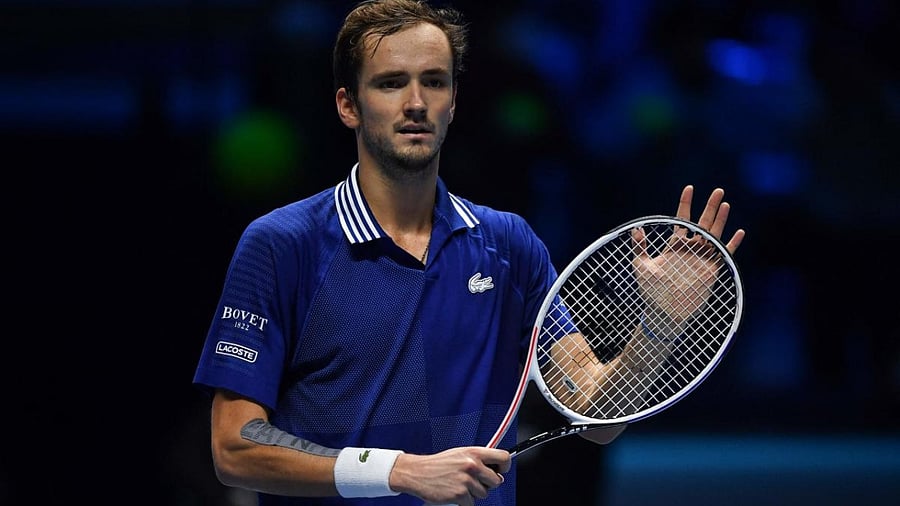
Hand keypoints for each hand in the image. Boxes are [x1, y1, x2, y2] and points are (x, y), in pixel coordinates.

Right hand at [389, 446, 509, 505]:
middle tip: (474, 481)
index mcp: (474, 453)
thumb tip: (495, 467)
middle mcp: (472, 465)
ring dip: (474, 493)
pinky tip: (454, 492)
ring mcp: (467, 480)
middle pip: (496, 481)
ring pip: (484, 494)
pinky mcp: (460, 495)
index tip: (500, 470)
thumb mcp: (460, 454)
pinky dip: (464, 502)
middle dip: (487, 484)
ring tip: (460, 485)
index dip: (504, 466)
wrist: (418, 472)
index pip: (504, 458)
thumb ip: (477, 458)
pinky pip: (472, 503)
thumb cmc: (439, 464)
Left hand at [632, 186, 744, 337]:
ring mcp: (702, 259)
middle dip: (710, 206)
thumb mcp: (641, 267)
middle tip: (718, 190)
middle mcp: (690, 249)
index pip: (682, 219)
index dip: (686, 203)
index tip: (689, 188)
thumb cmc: (650, 291)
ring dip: (721, 220)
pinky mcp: (712, 270)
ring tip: (725, 204)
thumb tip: (635, 229)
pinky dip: (732, 244)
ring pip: (714, 234)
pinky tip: (739, 232)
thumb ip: (639, 248)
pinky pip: (724, 254)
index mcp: (674, 245)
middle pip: (702, 222)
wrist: (664, 312)